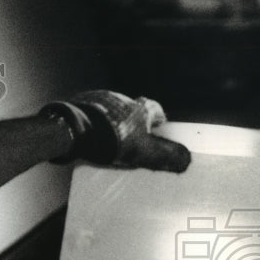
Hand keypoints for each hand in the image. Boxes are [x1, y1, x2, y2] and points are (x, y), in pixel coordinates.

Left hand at [42, 90, 191, 171]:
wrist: (73, 130)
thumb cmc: (111, 140)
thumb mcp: (142, 152)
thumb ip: (164, 156)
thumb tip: (185, 159)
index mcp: (140, 108)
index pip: (156, 108)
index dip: (158, 119)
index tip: (158, 127)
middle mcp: (121, 99)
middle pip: (132, 110)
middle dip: (133, 123)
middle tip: (131, 138)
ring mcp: (99, 100)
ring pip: (111, 111)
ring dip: (112, 122)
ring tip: (108, 140)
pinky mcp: (81, 105)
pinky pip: (92, 113)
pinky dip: (94, 123)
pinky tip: (90, 136)